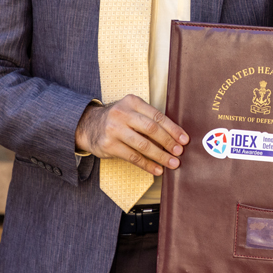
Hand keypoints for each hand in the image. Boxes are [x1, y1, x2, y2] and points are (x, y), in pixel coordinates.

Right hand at [74, 95, 188, 175]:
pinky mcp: (109, 145)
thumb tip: (175, 137)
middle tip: (180, 152)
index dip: (173, 129)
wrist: (88, 125)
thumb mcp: (131, 111)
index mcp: (132, 102)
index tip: (184, 139)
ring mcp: (114, 129)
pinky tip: (157, 169)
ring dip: (161, 156)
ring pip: (143, 145)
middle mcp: (122, 114)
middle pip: (152, 129)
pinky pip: (133, 157)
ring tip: (172, 163)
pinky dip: (147, 165)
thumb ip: (149, 119)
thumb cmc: (118, 119)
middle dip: (168, 142)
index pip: (157, 116)